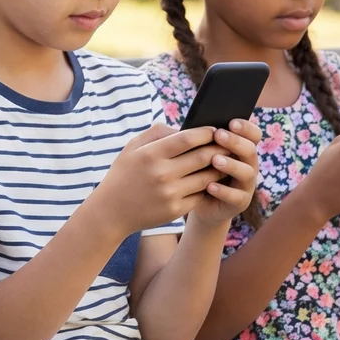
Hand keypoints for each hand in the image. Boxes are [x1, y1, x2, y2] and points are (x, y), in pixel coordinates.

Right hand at [89, 125, 225, 233]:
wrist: (111, 211)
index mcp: (151, 155)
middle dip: (219, 149)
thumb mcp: (132, 147)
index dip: (206, 133)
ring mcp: (170, 194)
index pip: (188, 138)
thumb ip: (157, 132)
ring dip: (219, 168)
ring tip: (224, 161)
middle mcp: (162, 174)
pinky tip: (212, 180)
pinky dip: (209, 187)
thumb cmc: (124, 174)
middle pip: (202, 157)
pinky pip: (200, 194)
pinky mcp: (176, 210)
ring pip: (206, 177)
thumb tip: (185, 128)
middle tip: (227, 144)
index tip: (215, 130)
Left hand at [187, 120, 262, 228]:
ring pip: (247, 172)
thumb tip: (192, 126)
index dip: (246, 127)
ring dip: (231, 165)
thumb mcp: (200, 153)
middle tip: (218, 135)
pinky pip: (236, 196)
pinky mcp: (241, 202)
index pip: (254, 134)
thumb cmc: (199, 170)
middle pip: (250, 150)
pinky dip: (223, 191)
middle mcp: (249, 165)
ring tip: (214, 160)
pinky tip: (210, 186)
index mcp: (242, 149)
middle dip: (235, 142)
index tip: (231, 122)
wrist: (198, 201)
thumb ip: (203, 140)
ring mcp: (247, 184)